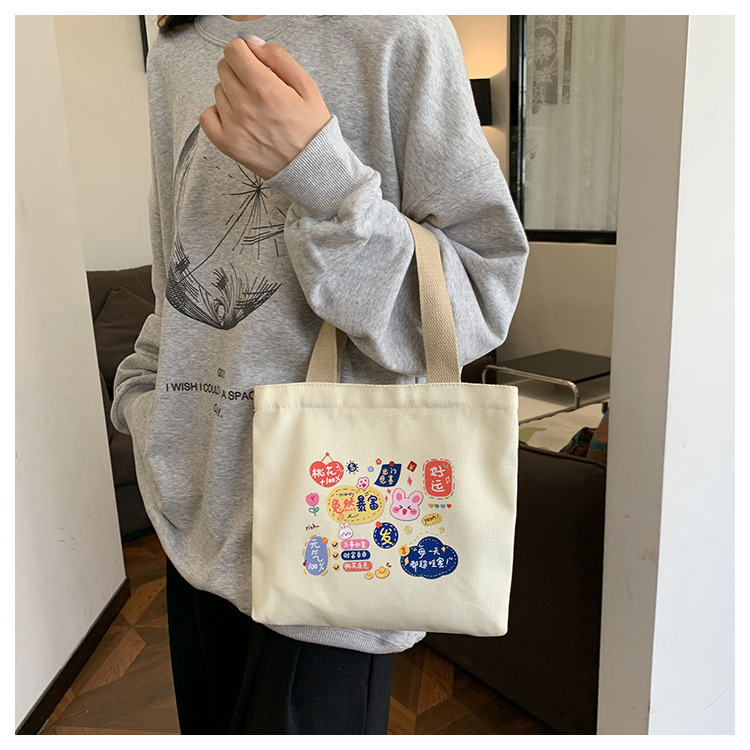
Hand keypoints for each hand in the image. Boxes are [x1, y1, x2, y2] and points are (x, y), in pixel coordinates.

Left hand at [200, 38, 330, 178]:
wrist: (311, 168)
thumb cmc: (311, 128)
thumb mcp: (307, 86)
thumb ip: (279, 57)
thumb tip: (252, 43)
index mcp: (265, 88)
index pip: (233, 50)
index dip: (244, 50)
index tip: (252, 60)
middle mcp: (245, 106)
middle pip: (224, 68)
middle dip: (240, 71)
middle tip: (258, 87)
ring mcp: (233, 127)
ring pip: (218, 91)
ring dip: (232, 93)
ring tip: (254, 109)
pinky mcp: (227, 144)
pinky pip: (206, 116)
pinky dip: (217, 113)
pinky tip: (236, 118)